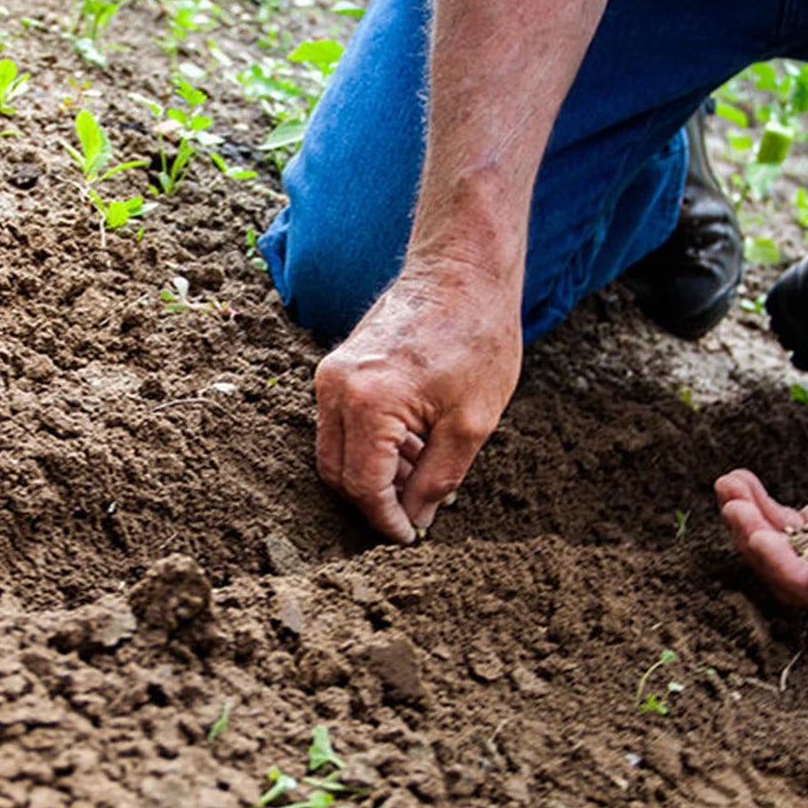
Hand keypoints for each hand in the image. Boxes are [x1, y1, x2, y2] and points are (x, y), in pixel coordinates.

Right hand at [314, 260, 522, 543]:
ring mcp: (330, 375)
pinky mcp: (336, 367)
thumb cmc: (476, 337)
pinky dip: (369, 447)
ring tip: (423, 475)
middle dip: (374, 502)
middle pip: (337, 474)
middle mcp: (336, 388)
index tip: (410, 537)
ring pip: (335, 452)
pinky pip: (340, 425)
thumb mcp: (472, 423)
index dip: (385, 520)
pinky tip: (412, 447)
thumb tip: (416, 518)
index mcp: (369, 403)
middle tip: (415, 514)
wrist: (462, 270)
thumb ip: (438, 479)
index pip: (363, 486)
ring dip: (373, 475)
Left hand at [715, 429, 807, 615]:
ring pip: (781, 548)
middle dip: (759, 543)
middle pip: (792, 575)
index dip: (788, 570)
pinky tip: (737, 481)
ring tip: (729, 488)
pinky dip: (758, 504)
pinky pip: (782, 521)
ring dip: (750, 521)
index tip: (761, 537)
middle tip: (734, 509)